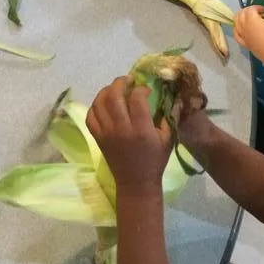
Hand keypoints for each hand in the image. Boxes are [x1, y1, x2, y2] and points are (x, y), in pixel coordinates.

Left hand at [87, 76, 171, 192]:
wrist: (136, 183)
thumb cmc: (155, 161)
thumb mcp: (168, 139)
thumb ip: (169, 117)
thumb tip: (173, 97)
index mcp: (141, 130)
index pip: (136, 99)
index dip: (141, 89)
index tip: (146, 90)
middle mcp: (121, 129)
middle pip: (113, 96)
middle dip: (120, 83)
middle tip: (128, 81)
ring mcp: (106, 133)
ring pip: (99, 103)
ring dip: (106, 91)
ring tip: (115, 89)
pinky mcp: (98, 138)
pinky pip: (90, 116)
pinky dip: (95, 106)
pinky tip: (104, 103)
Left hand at [233, 5, 263, 59]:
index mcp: (251, 19)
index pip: (251, 9)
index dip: (257, 7)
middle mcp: (244, 26)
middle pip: (240, 14)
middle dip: (247, 10)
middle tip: (255, 12)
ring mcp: (243, 35)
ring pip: (236, 24)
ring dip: (239, 18)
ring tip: (245, 18)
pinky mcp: (244, 43)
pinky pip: (236, 35)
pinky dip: (237, 30)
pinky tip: (239, 29)